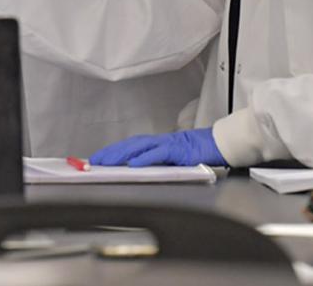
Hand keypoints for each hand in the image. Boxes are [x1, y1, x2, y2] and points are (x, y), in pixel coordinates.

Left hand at [89, 129, 225, 167]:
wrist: (219, 145)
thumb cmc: (198, 154)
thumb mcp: (174, 161)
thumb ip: (158, 164)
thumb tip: (138, 171)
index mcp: (157, 144)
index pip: (130, 146)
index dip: (113, 151)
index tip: (97, 159)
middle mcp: (159, 141)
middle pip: (129, 145)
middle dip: (110, 153)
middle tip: (94, 161)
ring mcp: (168, 144)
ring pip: (139, 147)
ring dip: (121, 154)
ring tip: (107, 162)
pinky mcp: (178, 150)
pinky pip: (158, 153)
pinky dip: (145, 158)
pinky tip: (133, 164)